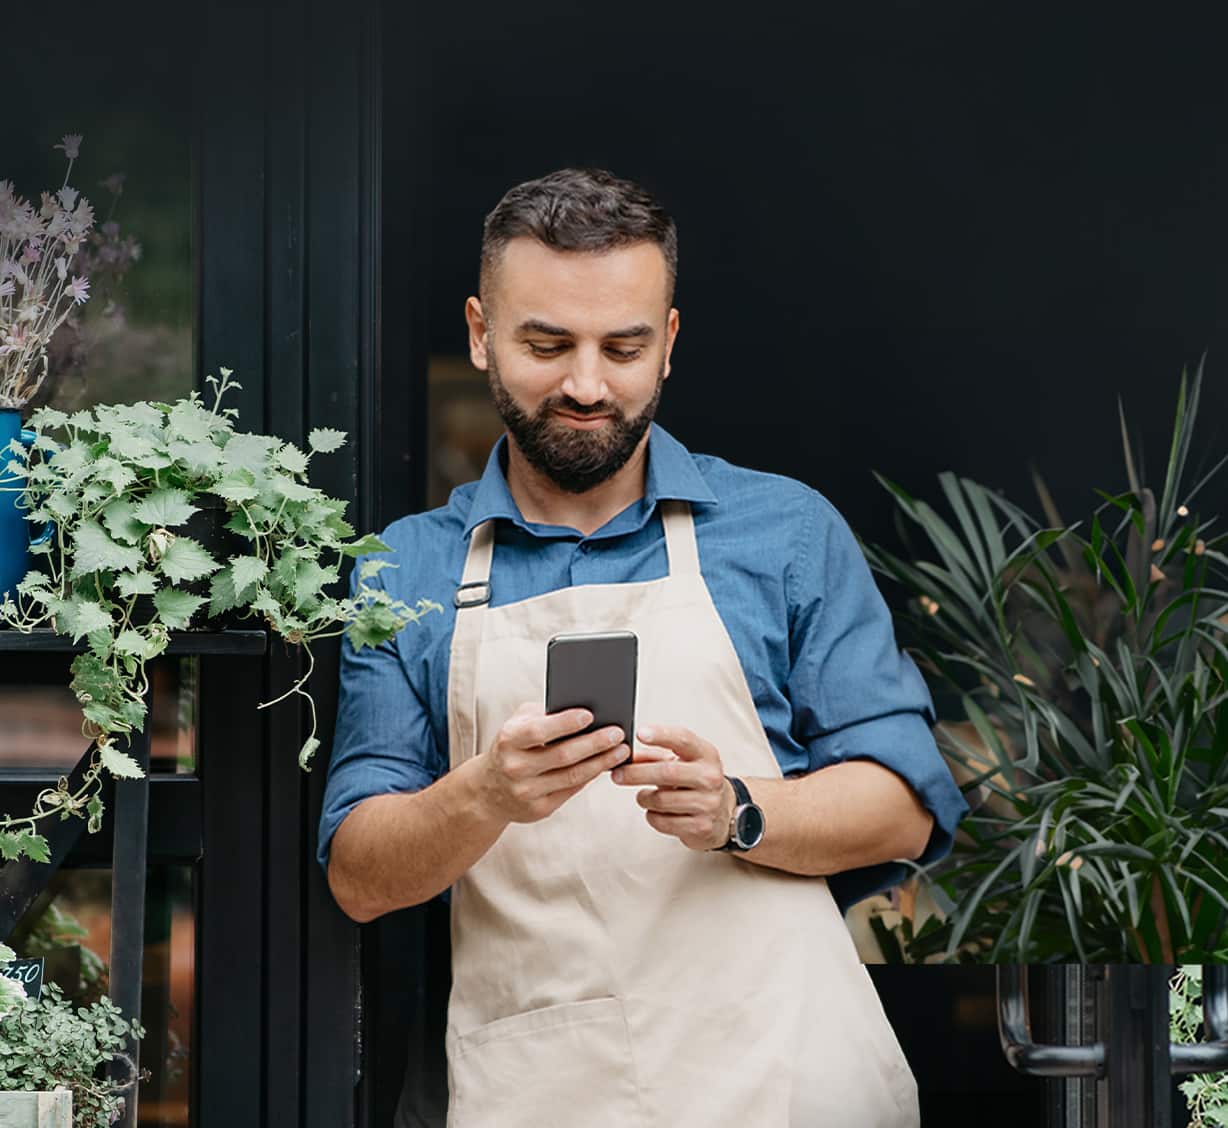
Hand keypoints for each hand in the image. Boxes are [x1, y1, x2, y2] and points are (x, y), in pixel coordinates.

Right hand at [477, 702, 628, 824]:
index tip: (590, 714)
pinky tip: (606, 765)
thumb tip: (581, 709)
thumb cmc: (511, 747)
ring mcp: (527, 792)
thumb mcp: (516, 725)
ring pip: (572, 776)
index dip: (565, 723)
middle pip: (563, 755)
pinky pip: (572, 790)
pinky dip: (591, 776)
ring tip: (621, 750)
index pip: (539, 731)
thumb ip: (542, 715)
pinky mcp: (539, 809)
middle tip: (617, 733)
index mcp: (508, 741)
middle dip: (594, 743)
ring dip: (601, 762)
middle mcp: (515, 767)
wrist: (488, 790)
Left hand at [610, 725, 733, 850]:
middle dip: (637, 773)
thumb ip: (654, 757)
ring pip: (661, 800)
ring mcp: (708, 803)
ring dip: (644, 798)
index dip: (661, 735)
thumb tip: (625, 756)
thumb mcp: (683, 762)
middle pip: (667, 772)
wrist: (725, 813)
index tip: (639, 734)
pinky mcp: (701, 827)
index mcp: (706, 755)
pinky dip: (652, 815)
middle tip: (617, 774)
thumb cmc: (696, 781)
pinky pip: (663, 821)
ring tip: (642, 796)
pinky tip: (656, 811)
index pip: (683, 739)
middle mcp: (710, 777)